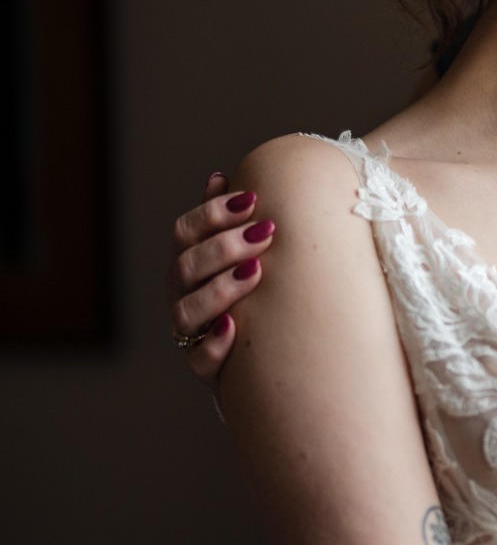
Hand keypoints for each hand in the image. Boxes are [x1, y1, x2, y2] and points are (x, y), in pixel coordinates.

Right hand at [166, 171, 272, 385]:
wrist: (268, 352)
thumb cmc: (256, 290)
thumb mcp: (243, 253)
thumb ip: (229, 220)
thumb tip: (219, 176)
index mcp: (187, 262)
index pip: (184, 232)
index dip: (213, 213)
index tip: (252, 199)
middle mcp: (182, 294)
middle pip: (185, 266)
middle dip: (224, 246)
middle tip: (265, 233)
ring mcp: (190, 332)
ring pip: (187, 311)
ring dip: (220, 289)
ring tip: (256, 272)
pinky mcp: (206, 368)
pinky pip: (199, 361)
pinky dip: (214, 345)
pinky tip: (235, 327)